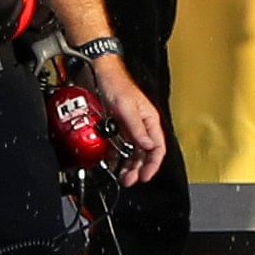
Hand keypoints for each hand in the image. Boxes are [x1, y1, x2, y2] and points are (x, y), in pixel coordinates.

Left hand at [84, 56, 169, 187]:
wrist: (97, 75)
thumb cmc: (116, 85)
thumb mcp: (127, 108)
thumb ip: (137, 128)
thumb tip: (147, 146)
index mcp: (149, 120)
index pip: (157, 147)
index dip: (153, 163)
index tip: (145, 176)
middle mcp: (140, 126)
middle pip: (144, 153)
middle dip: (139, 168)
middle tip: (130, 180)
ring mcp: (127, 128)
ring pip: (132, 153)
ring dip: (128, 166)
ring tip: (122, 177)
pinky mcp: (115, 129)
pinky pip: (118, 148)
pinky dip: (116, 158)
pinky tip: (111, 164)